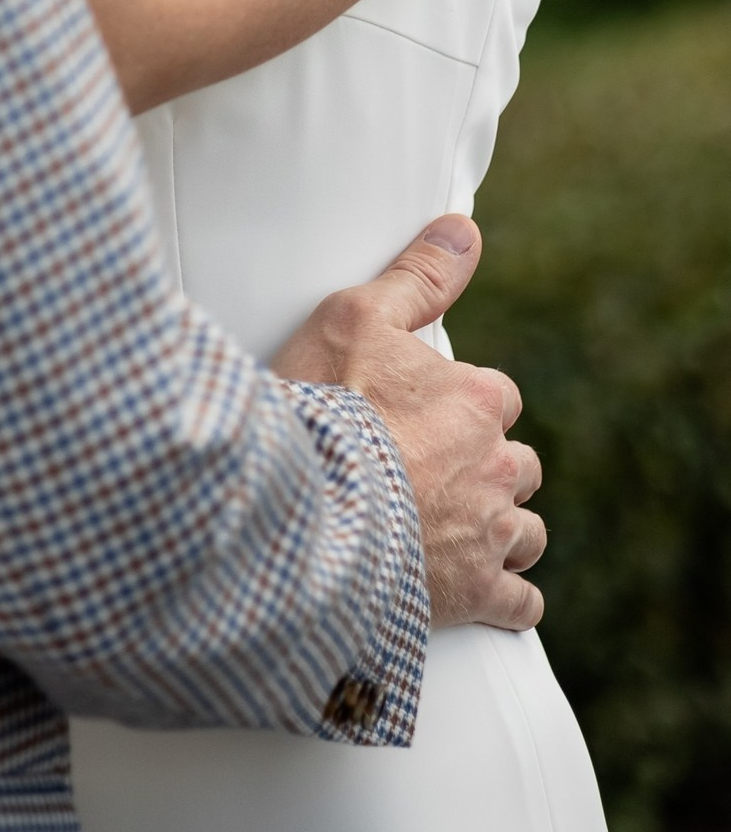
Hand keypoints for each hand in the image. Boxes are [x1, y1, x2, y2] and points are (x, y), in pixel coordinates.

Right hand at [273, 214, 545, 629]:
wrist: (305, 510)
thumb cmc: (325, 407)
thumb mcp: (358, 316)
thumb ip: (418, 275)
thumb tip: (464, 230)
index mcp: (476, 401)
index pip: (497, 396)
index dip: (465, 403)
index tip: (430, 411)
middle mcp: (497, 467)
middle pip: (518, 465)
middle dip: (490, 467)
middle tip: (438, 470)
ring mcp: (490, 535)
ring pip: (526, 533)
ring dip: (503, 529)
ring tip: (461, 529)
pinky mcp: (476, 594)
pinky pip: (521, 602)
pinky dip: (509, 598)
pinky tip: (486, 593)